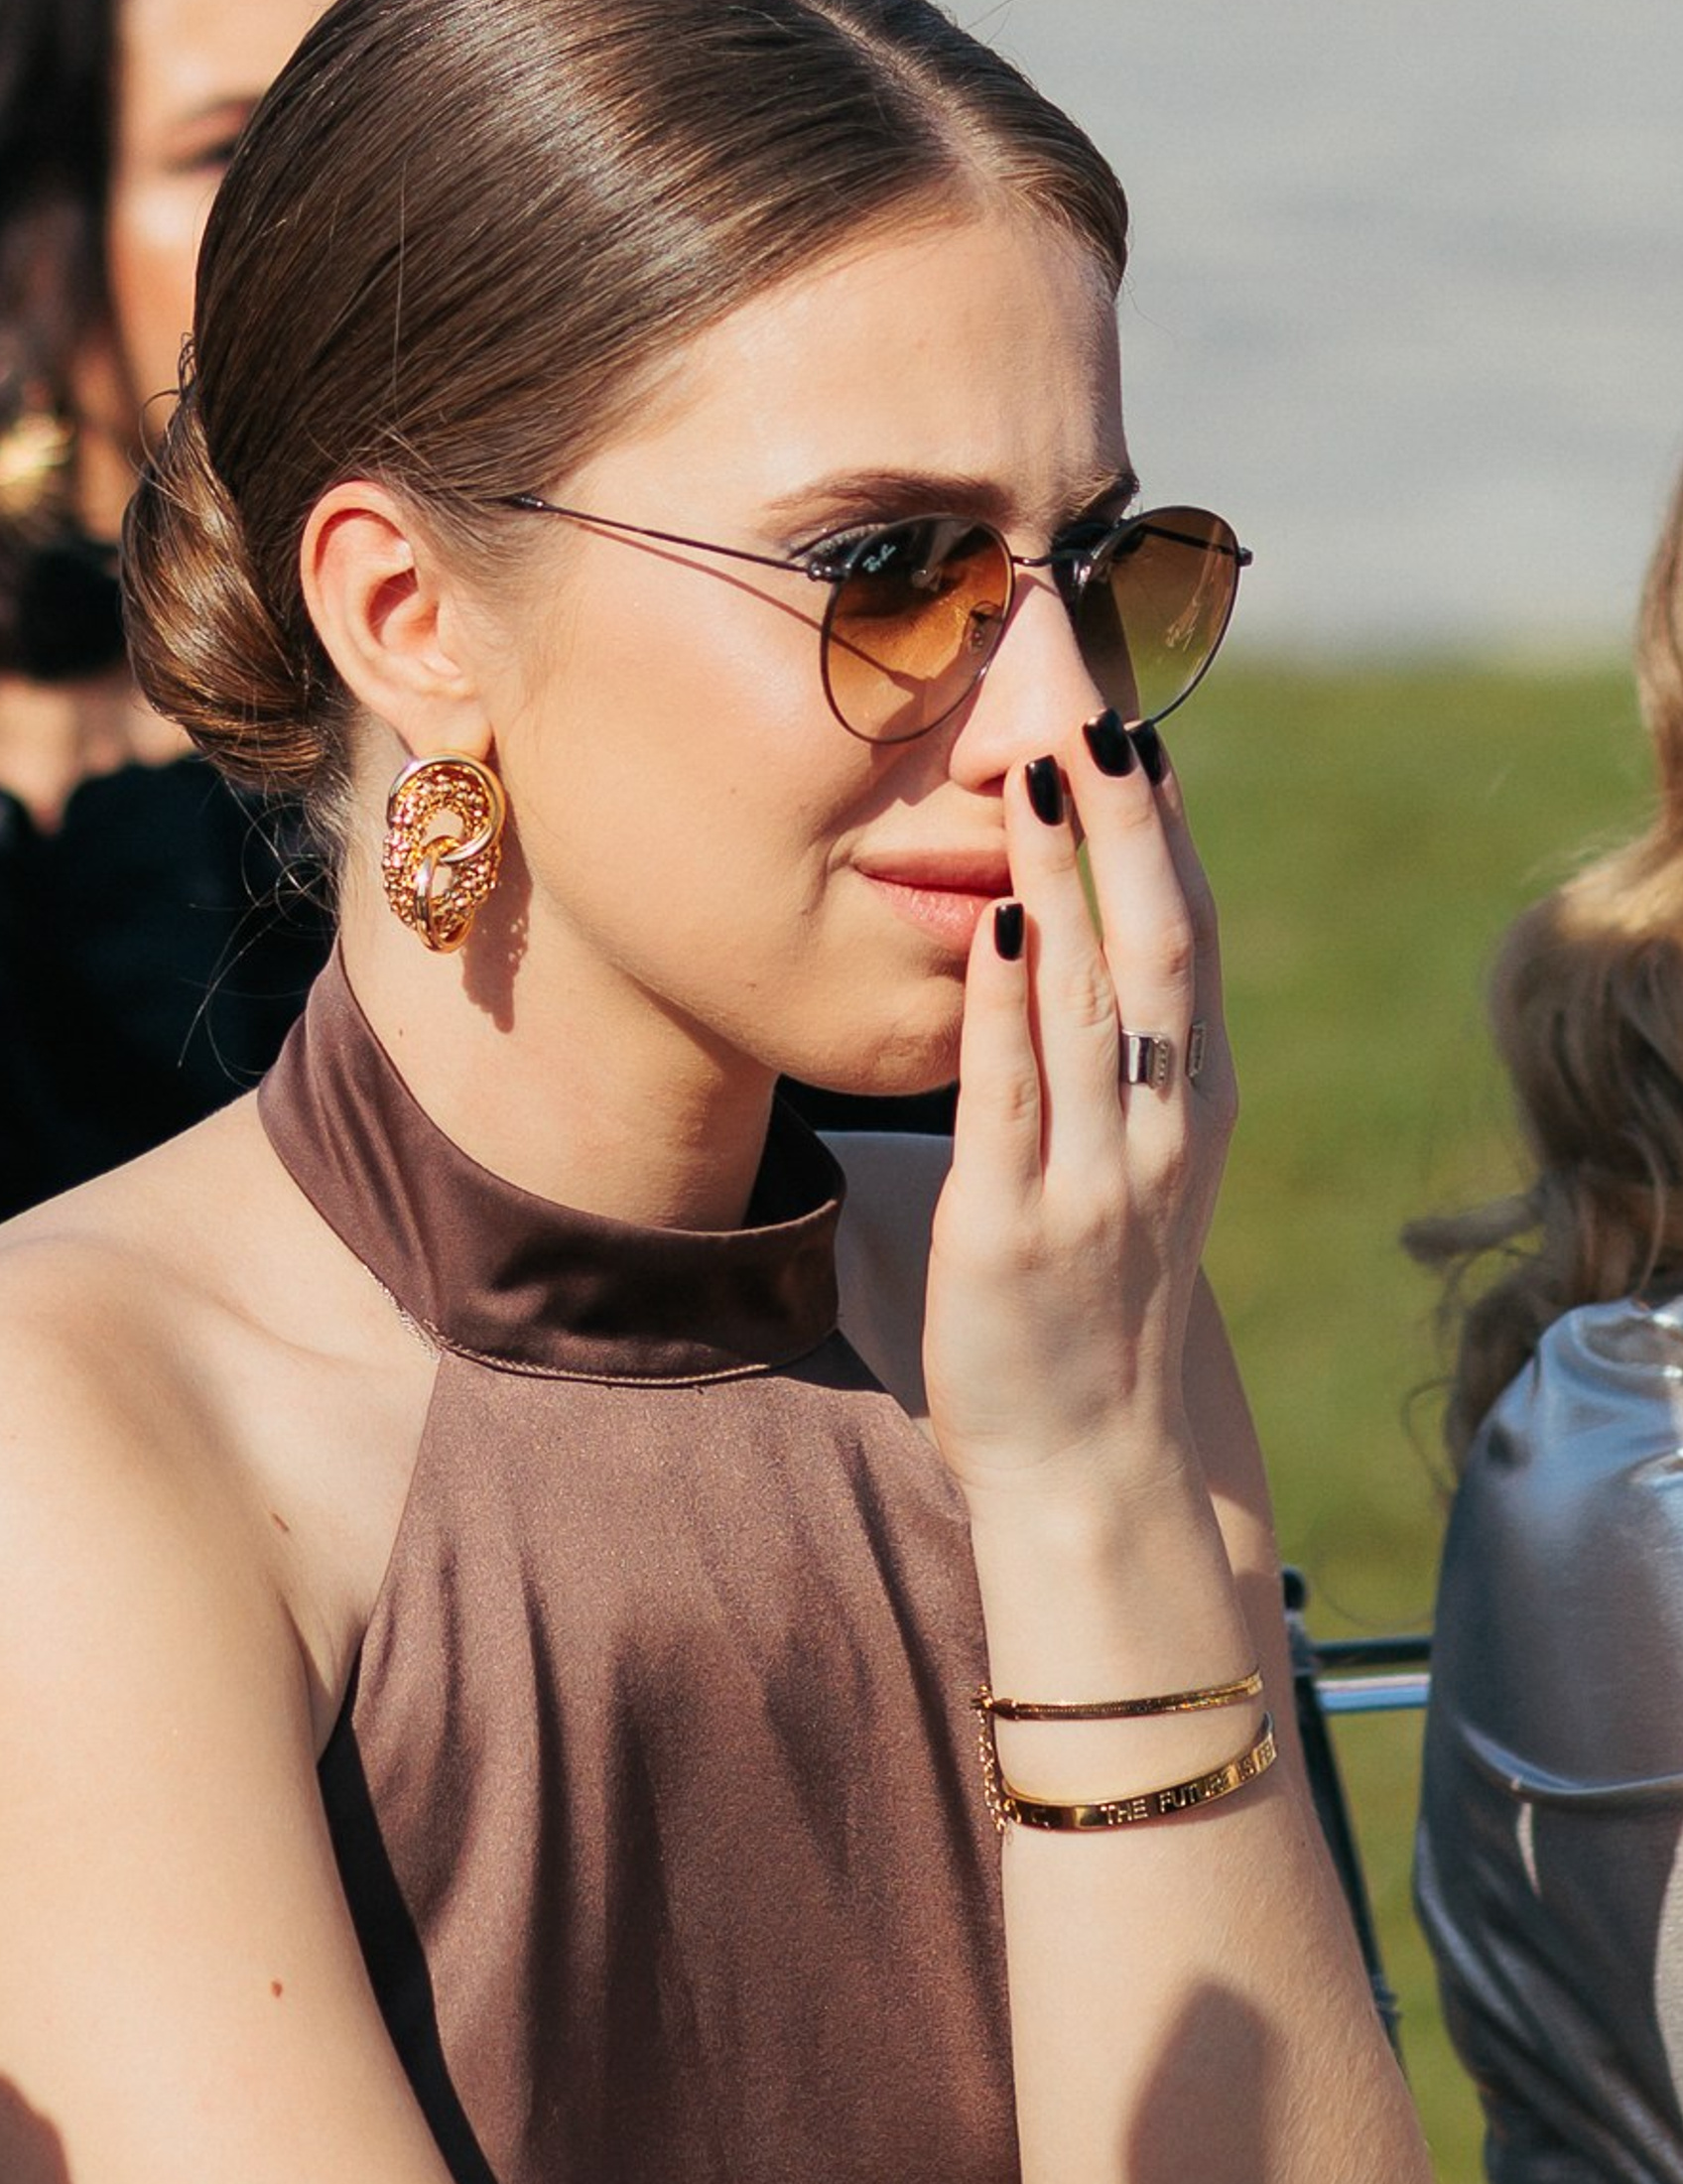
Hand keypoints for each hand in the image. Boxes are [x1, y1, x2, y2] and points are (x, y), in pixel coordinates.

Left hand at [923, 723, 1237, 1506]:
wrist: (1092, 1466)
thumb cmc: (1092, 1303)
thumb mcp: (1130, 1169)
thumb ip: (1107, 1066)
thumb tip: (1051, 942)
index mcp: (1195, 1109)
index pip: (1190, 943)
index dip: (1166, 837)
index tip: (1137, 735)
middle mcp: (1162, 1133)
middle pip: (1158, 950)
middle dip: (1129, 831)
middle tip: (1098, 717)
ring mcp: (1095, 1183)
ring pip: (1089, 1005)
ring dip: (1065, 883)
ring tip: (1039, 777)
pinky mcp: (1012, 1230)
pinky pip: (1012, 1097)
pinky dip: (1002, 1004)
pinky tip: (989, 919)